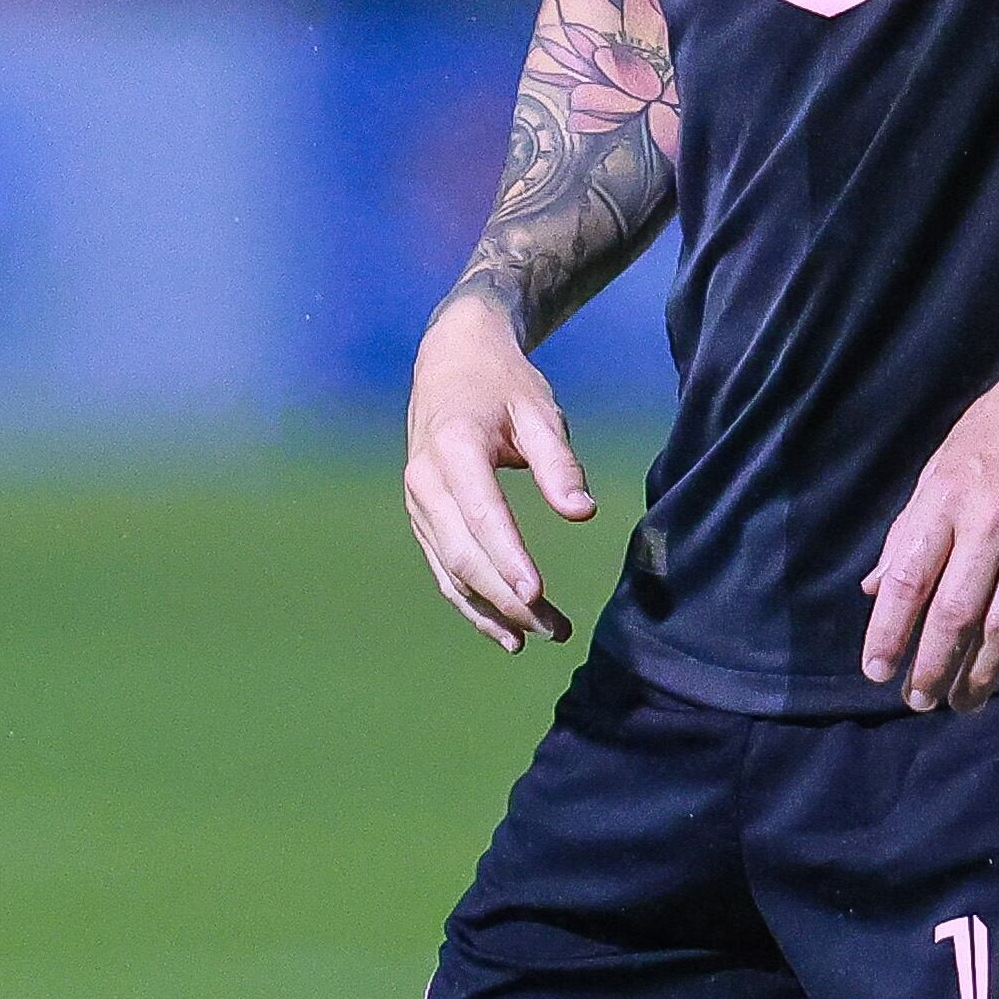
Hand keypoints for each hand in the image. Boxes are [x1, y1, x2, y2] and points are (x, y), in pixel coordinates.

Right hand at [405, 290, 597, 650]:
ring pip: (450, 570)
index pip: (483, 516)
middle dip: (505, 599)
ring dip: (489, 610)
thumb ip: (558, 462)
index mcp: (454, 449)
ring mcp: (417, 502)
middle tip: (552, 629)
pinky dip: (469, 601)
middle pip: (463, 554)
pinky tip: (503, 628)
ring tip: (534, 639)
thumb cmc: (502, 383)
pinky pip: (443, 567)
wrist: (450, 359)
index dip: (509, 559)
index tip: (538, 596)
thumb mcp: (538, 409)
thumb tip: (581, 513)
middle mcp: (425, 481)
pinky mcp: (422, 516)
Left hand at [860, 352, 998, 712]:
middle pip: (953, 614)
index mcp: (947, 500)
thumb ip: (909, 529)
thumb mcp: (942, 466)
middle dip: (931, 667)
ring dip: (979, 674)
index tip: (876, 672)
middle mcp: (991, 523)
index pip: (908, 580)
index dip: (888, 633)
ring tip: (963, 701)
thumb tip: (876, 588)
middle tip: (918, 701)